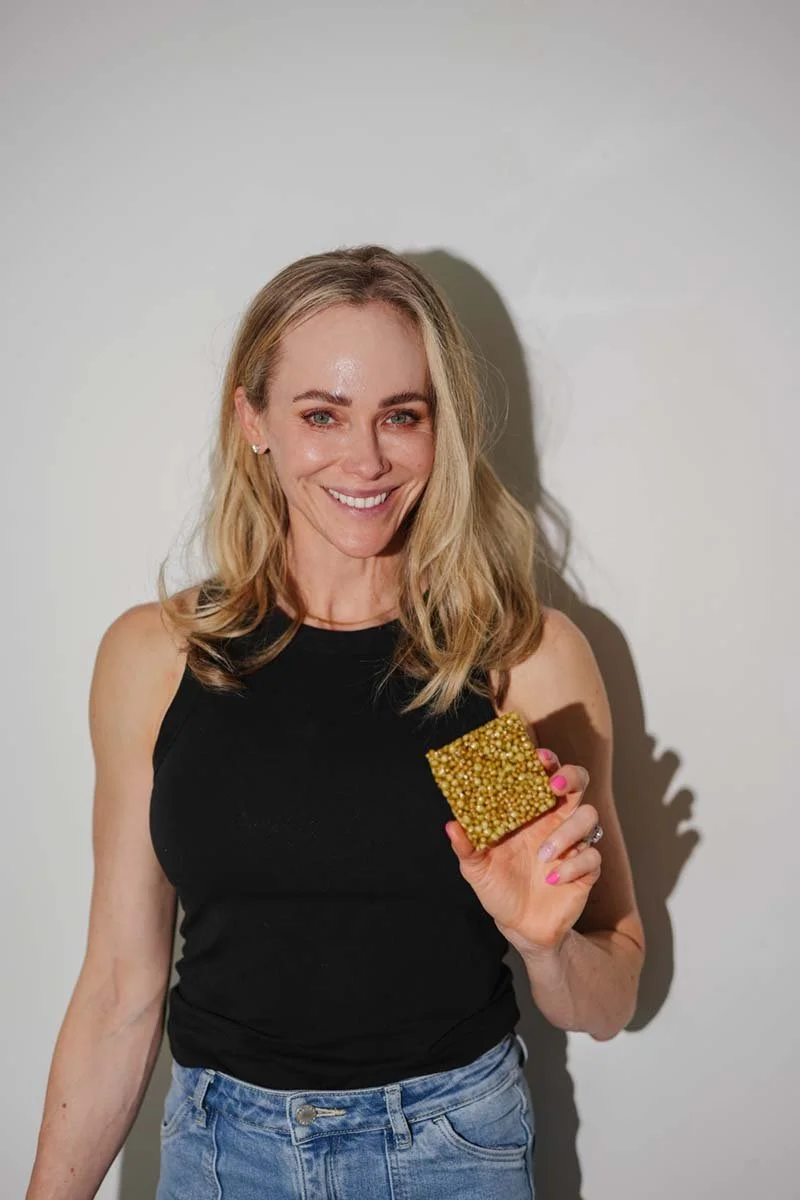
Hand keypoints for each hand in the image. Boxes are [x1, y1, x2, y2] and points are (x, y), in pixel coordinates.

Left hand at [445, 747, 602, 953]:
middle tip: (554, 785)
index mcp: (530, 813)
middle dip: (572, 776)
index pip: (544, 775)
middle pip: (578, 784)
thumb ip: (466, 847)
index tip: (538, 756)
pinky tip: (552, 878)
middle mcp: (555, 822)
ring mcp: (573, 844)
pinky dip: (572, 866)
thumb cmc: (498, 886)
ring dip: (567, 832)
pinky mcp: (586, 869)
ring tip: (542, 854)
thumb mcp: (476, 868)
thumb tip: (451, 826)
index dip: (546, 761)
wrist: (519, 926)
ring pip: (588, 817)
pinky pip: (591, 858)